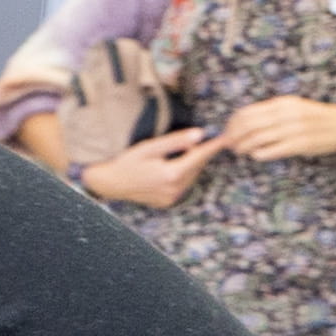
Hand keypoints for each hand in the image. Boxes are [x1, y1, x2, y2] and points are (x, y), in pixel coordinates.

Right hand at [74, 126, 219, 209]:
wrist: (109, 184)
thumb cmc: (126, 162)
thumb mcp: (149, 147)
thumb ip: (175, 141)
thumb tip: (200, 134)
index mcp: (172, 174)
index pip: (200, 156)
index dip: (214, 146)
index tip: (227, 138)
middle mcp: (175, 189)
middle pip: (197, 166)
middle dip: (199, 153)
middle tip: (191, 142)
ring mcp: (171, 197)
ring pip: (191, 176)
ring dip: (189, 165)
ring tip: (173, 157)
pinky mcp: (167, 202)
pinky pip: (182, 185)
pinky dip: (181, 175)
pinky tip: (166, 170)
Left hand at [211, 92, 335, 164]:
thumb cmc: (316, 118)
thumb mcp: (294, 107)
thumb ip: (271, 113)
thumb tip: (241, 121)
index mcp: (283, 103)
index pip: (246, 112)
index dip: (231, 124)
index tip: (226, 132)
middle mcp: (287, 114)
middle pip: (247, 126)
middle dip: (233, 137)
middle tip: (229, 145)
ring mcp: (294, 129)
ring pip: (257, 139)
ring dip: (243, 147)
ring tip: (240, 152)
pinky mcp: (301, 145)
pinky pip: (272, 151)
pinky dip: (259, 154)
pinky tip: (256, 156)